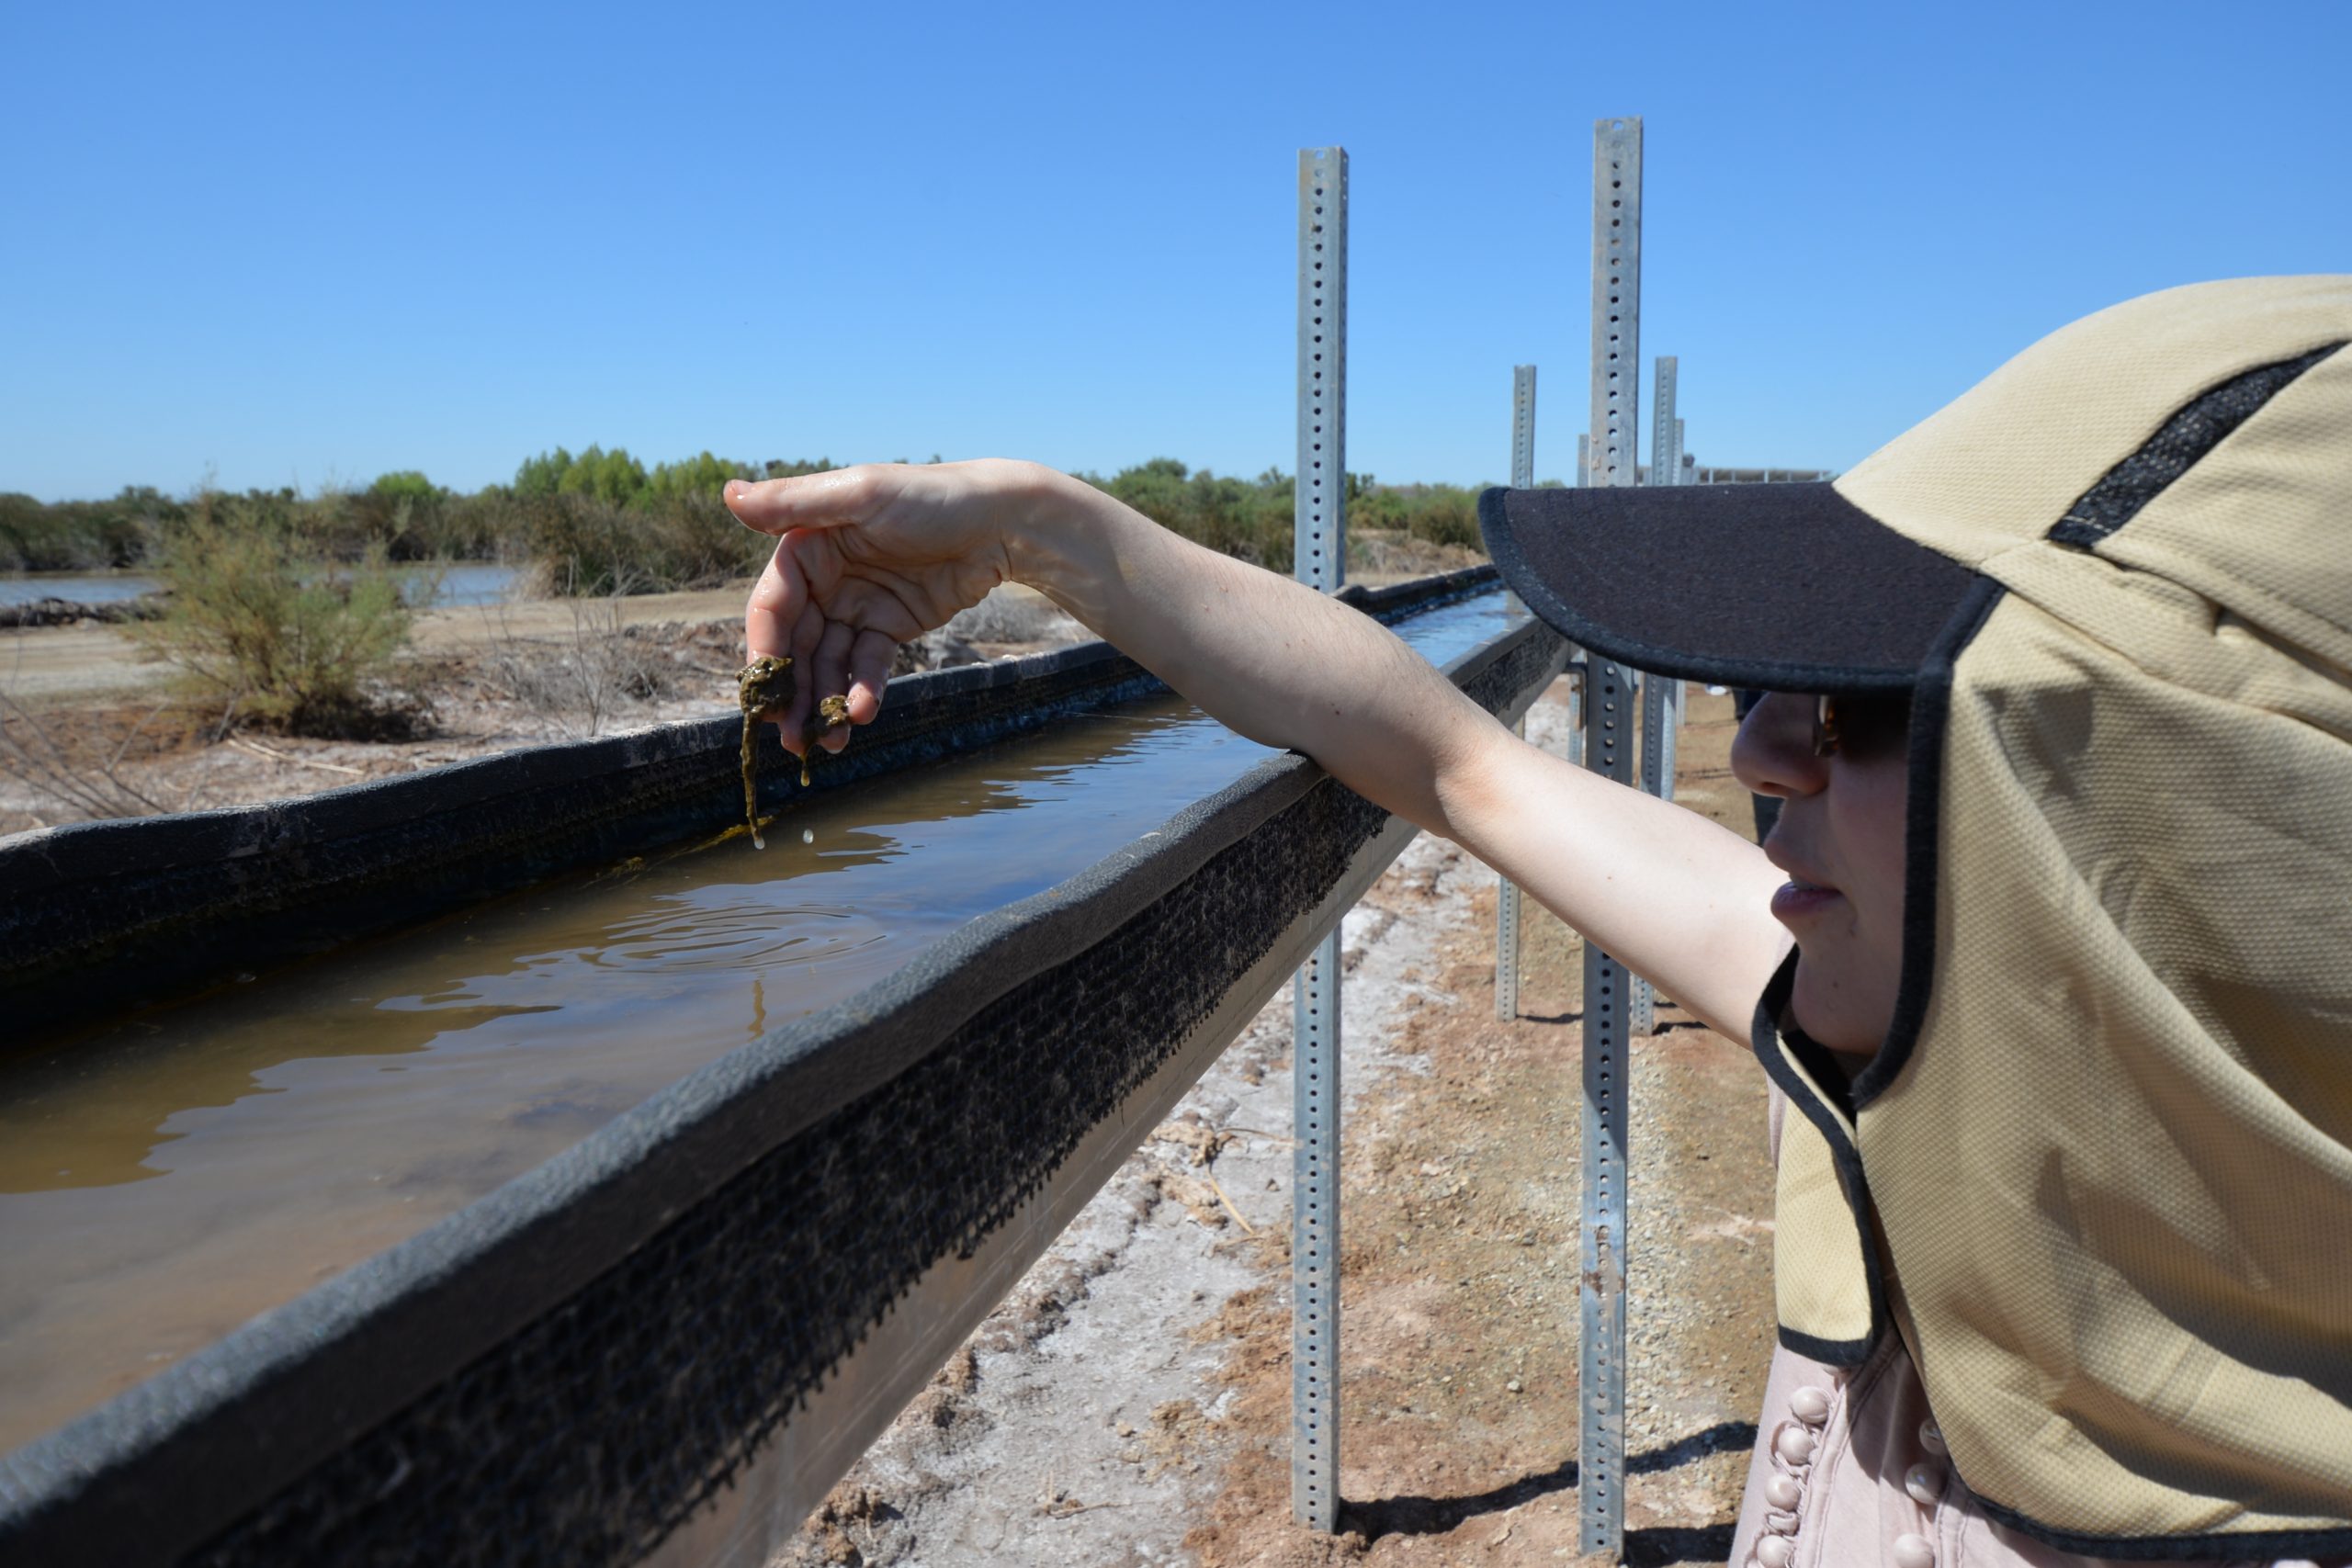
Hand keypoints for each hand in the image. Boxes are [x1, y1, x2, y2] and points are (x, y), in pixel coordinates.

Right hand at [725, 460, 1054, 754]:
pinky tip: (862, 713)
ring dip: (824, 701)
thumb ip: (795, 502)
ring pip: (829, 662)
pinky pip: (868, 665)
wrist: (1005, 522)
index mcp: (807, 545)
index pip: (773, 605)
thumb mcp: (863, 495)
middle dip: (792, 692)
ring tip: (828, 741)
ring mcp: (859, 605)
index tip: (764, 692)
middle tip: (790, 739)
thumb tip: (727, 495)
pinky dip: (863, 690)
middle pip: (797, 644)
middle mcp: (826, 578)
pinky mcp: (891, 627)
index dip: (765, 649)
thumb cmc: (933, 496)